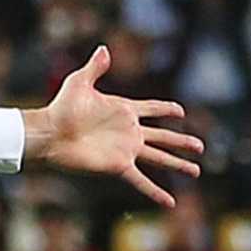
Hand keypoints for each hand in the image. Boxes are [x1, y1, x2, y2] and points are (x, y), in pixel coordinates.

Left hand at [23, 46, 203, 207]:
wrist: (50, 133)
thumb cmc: (61, 107)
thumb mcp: (78, 82)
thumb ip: (94, 68)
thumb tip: (104, 48)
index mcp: (123, 110)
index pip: (152, 108)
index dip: (166, 109)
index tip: (180, 112)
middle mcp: (128, 131)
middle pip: (162, 136)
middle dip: (181, 141)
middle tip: (200, 146)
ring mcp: (125, 150)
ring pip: (159, 158)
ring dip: (178, 164)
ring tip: (196, 171)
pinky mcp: (118, 165)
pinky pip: (141, 180)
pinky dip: (155, 191)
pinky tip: (170, 202)